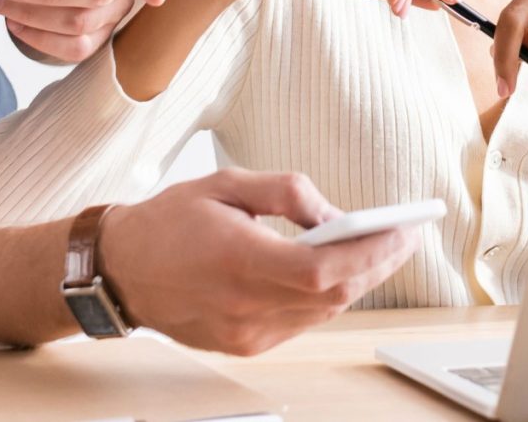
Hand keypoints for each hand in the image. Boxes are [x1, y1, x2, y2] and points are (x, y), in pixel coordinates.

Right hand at [98, 168, 419, 355]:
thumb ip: (288, 193)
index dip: (372, 252)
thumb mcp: (229, 183)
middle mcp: (244, 305)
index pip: (324, 269)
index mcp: (238, 260)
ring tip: (385, 249)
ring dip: (360, 280)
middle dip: (379, 264)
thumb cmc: (170, 221)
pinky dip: (330, 295)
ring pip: (325, 311)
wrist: (120, 270)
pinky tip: (343, 271)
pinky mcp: (246, 344)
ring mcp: (246, 332)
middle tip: (406, 237)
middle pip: (334, 295)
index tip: (404, 231)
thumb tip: (334, 214)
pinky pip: (304, 320)